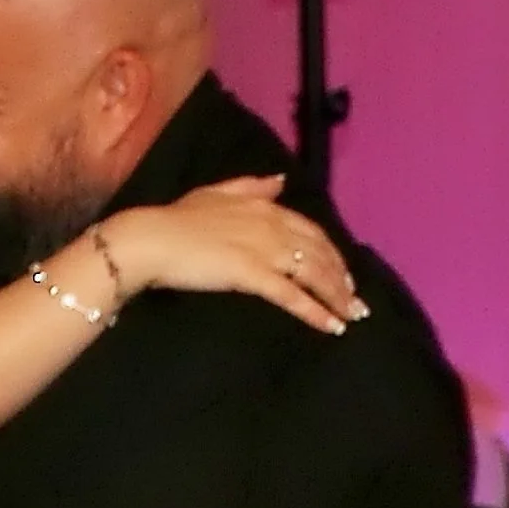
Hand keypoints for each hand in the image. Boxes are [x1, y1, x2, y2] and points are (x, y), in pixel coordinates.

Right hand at [103, 178, 362, 333]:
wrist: (152, 238)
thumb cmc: (176, 219)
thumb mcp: (216, 192)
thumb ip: (251, 186)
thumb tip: (279, 181)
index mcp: (265, 205)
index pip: (310, 230)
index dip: (330, 252)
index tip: (342, 271)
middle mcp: (273, 225)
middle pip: (319, 253)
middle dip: (341, 278)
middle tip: (355, 301)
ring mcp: (265, 250)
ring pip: (313, 274)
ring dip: (336, 297)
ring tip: (350, 317)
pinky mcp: (253, 275)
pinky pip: (292, 296)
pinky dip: (315, 312)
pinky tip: (331, 326)